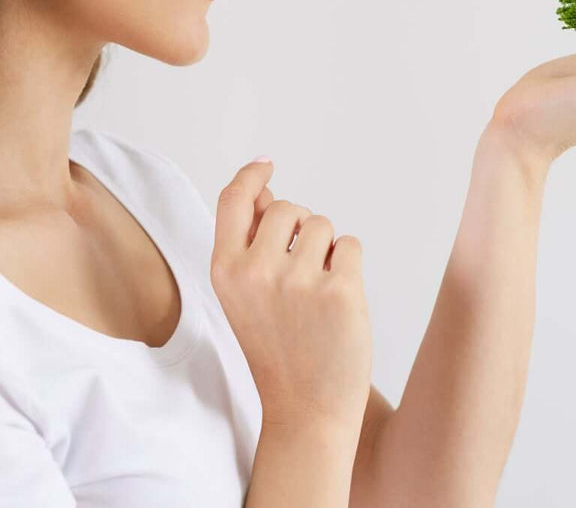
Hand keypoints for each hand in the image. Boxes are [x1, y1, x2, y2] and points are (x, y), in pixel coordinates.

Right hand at [210, 159, 372, 432]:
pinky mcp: (339, 290)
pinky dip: (349, 266)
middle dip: (301, 229)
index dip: (250, 176)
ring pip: (323, 226)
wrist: (306, 410)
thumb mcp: (245, 295)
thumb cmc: (277, 348)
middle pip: (287, 208)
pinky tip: (338, 302)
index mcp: (225, 270)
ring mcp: (298, 280)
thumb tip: (262, 190)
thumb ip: (250, 242)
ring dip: (326, 250)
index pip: (233, 201)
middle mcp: (256, 270)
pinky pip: (350, 246)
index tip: (266, 164)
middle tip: (300, 274)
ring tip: (316, 295)